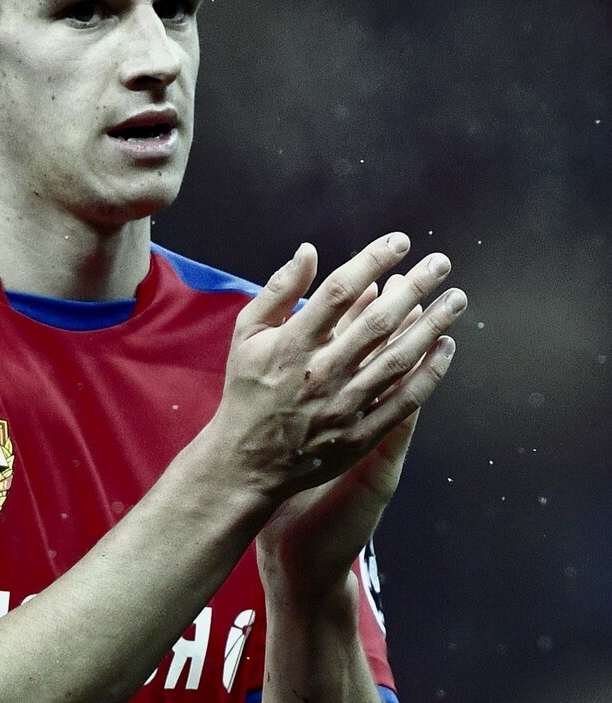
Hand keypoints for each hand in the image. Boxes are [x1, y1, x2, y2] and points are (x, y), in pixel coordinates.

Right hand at [214, 231, 464, 515]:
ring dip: (432, 326)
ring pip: (398, 359)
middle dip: (415, 287)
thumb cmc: (247, 390)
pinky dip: (429, 374)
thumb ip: (278, 291)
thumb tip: (309, 251)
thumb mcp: (246, 335)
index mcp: (291, 344)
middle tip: (441, 263)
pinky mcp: (359, 435)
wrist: (246, 460)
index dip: (372, 262)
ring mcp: (343, 406)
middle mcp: (320, 373)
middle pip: (378, 322)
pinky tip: (447, 346)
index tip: (399, 242)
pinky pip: (403, 401)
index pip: (339, 292)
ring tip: (456, 299)